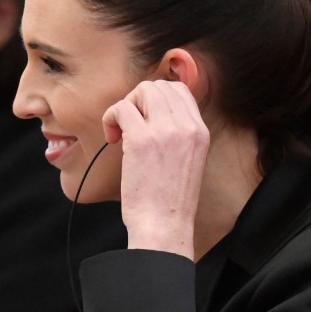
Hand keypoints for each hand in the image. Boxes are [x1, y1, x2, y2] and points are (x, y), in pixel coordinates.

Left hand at [102, 79, 209, 258]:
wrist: (164, 225)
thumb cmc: (169, 200)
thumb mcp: (188, 161)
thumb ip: (178, 135)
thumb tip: (153, 114)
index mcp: (200, 131)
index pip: (180, 90)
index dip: (155, 99)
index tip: (144, 119)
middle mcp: (187, 126)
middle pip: (159, 86)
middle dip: (138, 100)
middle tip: (128, 125)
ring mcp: (165, 131)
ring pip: (141, 91)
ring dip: (124, 107)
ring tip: (120, 132)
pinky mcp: (141, 140)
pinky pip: (121, 108)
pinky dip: (110, 118)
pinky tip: (112, 138)